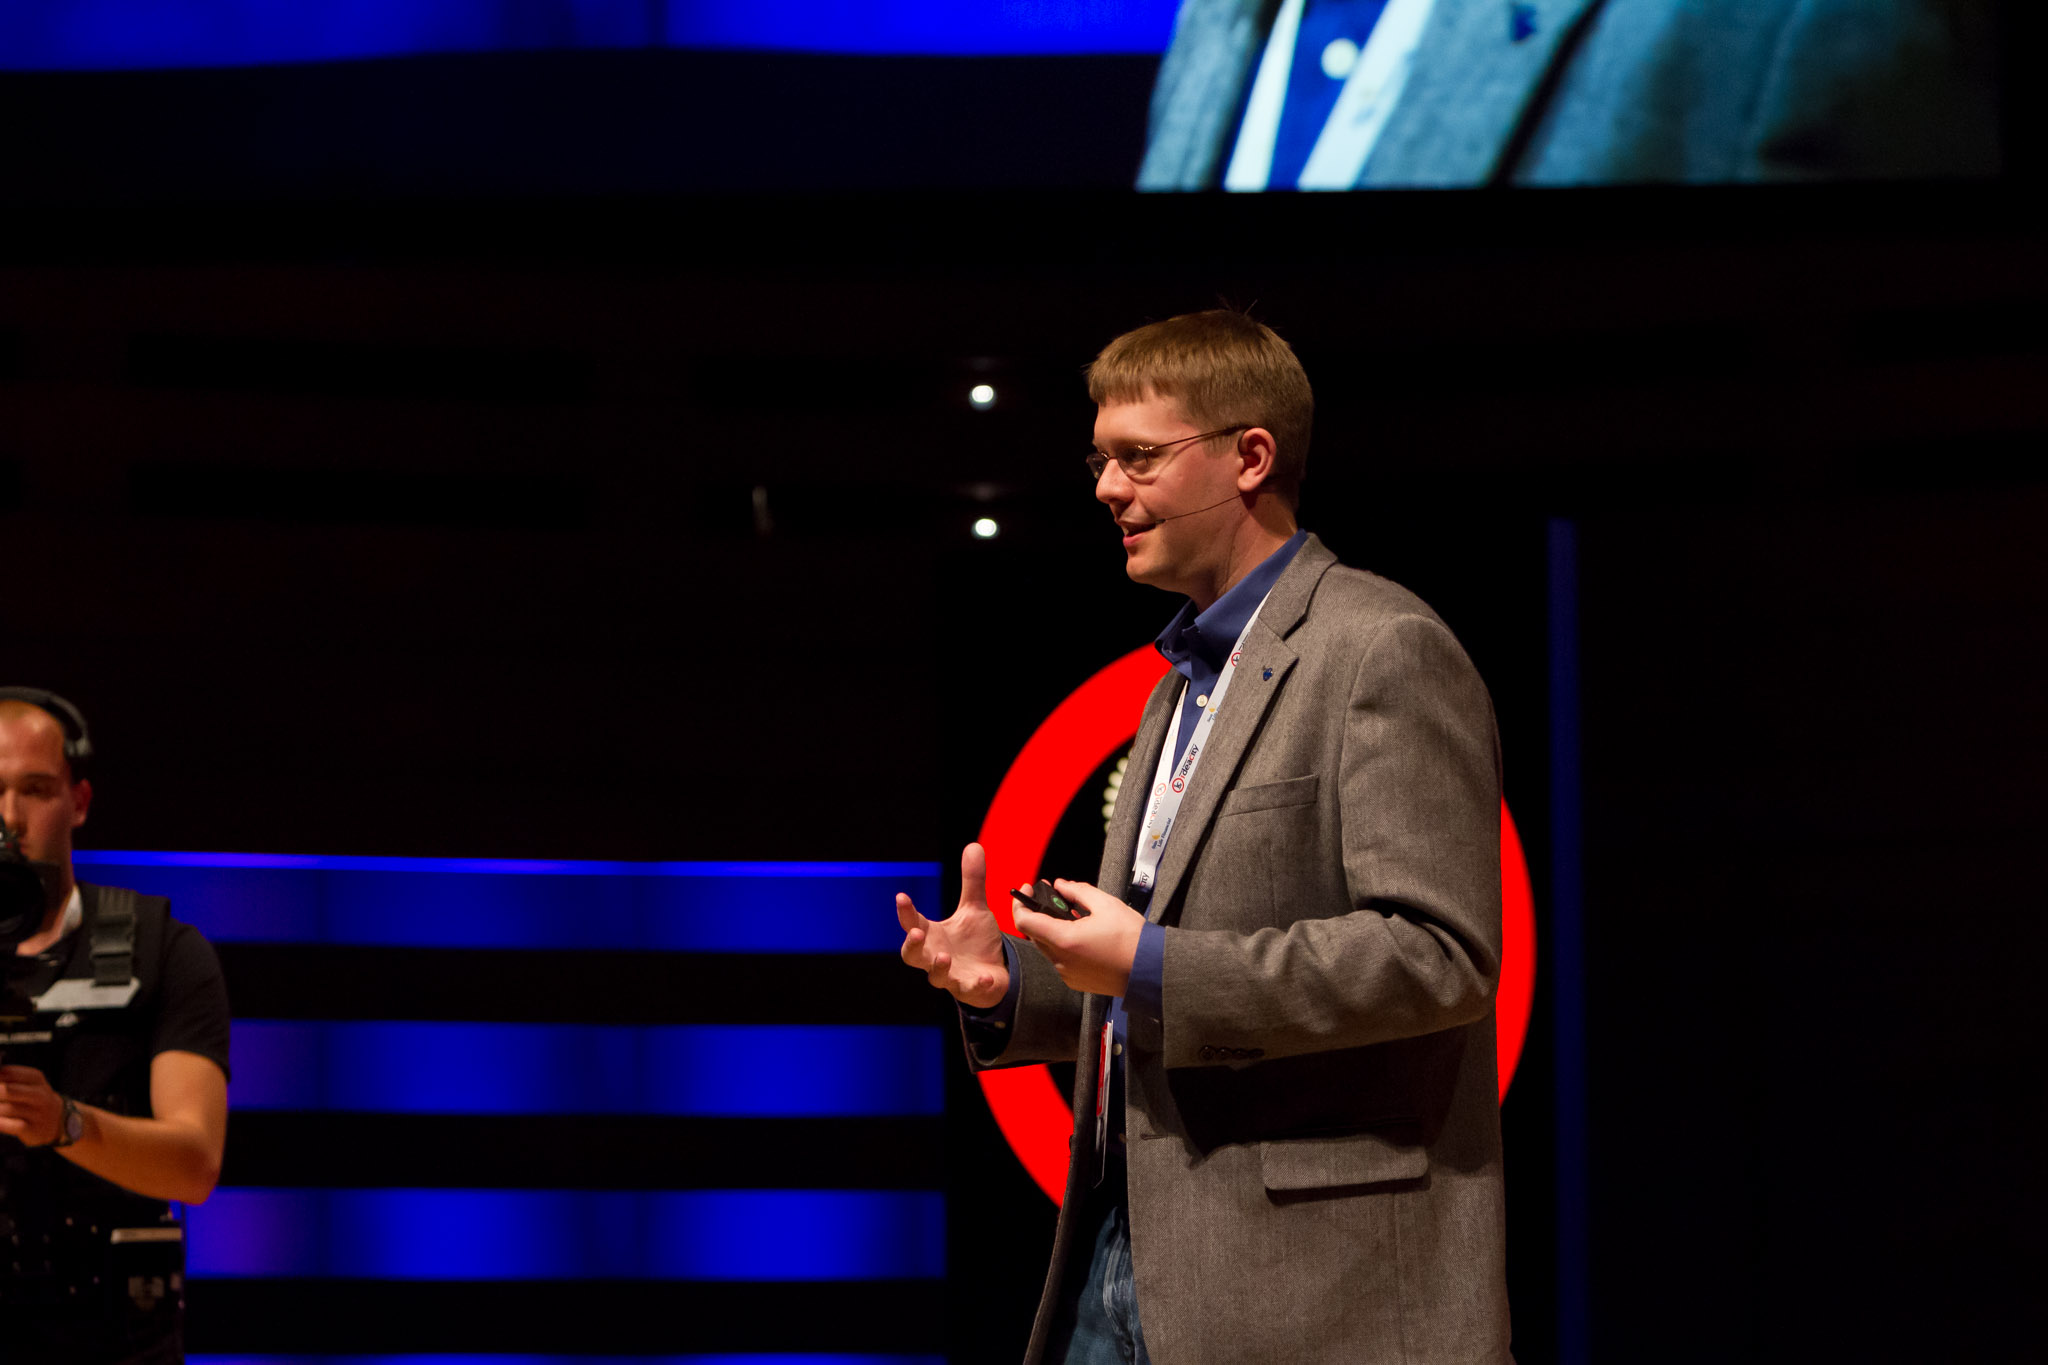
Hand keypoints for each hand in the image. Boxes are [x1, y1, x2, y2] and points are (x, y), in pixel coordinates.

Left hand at [0, 1064, 63, 1146]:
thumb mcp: (29, 1085)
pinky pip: (14, 1125)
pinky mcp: (33, 1129)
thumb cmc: (34, 1101)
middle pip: (9, 1090)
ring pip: (8, 1109)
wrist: (57, 1121)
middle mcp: (39, 1094)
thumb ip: (10, 1080)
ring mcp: (37, 1112)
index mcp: (36, 1078)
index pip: (10, 1073)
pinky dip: (2, 1123)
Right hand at [897, 842, 1010, 1009]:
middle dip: (911, 945)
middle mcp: (934, 955)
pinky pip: (969, 989)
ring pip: (935, 976)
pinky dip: (975, 984)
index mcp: (932, 935)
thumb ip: (972, 881)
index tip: (902, 896)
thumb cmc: (975, 941)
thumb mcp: (975, 908)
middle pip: (911, 955)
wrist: (993, 971)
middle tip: (915, 933)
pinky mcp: (969, 988)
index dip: (905, 912)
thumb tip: (973, 845)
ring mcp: (950, 975)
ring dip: (937, 967)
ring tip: (943, 956)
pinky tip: (984, 976)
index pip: (911, 922)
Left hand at [1013, 879, 1146, 996]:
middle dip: (1039, 913)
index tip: (1028, 890)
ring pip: (1048, 947)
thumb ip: (1078, 891)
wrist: (1149, 970)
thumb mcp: (1106, 904)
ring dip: (1053, 930)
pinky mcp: (1076, 982)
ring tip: (1073, 917)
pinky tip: (1082, 937)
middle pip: (1035, 933)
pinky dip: (1064, 946)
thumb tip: (1060, 885)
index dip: (1020, 902)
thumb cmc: (1131, 938)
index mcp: (1065, 940)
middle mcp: (1061, 960)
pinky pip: (1060, 960)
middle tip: (1052, 896)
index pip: (1024, 921)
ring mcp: (1067, 974)